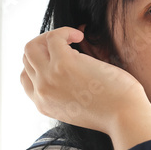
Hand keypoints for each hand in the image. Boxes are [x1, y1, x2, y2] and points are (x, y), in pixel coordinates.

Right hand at [19, 26, 147, 133]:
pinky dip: (66, 31)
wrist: (124, 118)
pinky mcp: (63, 63)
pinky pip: (53, 36)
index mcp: (44, 105)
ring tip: (74, 39)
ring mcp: (49, 78)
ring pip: (33, 46)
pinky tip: (81, 36)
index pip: (26, 77)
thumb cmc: (112, 111)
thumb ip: (66, 92)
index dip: (40, 61)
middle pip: (28, 58)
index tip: (58, 56)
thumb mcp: (79, 108)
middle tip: (67, 43)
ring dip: (52, 36)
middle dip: (45, 45)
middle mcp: (42, 93)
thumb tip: (68, 67)